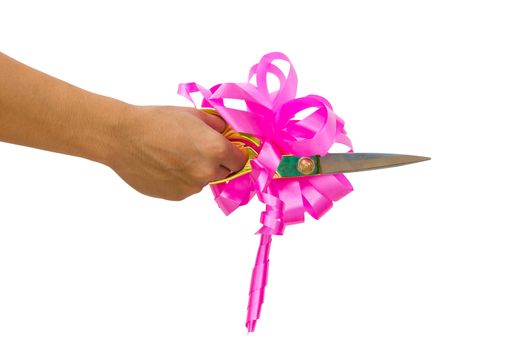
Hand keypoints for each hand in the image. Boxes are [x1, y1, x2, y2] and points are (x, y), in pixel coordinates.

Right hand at [107, 105, 246, 200]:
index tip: (227, 149)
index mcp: (216, 149)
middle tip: (195, 149)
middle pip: (224, 172)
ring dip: (196, 171)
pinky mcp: (176, 196)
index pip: (240, 160)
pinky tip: (164, 165)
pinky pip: (186, 187)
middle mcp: (207, 172)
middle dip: (216, 162)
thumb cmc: (157, 121)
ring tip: (174, 155)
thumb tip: (228, 134)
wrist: (123, 137)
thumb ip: (218, 126)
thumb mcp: (194, 115)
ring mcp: (191, 187)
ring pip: (203, 180)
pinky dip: (180, 179)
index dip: (234, 153)